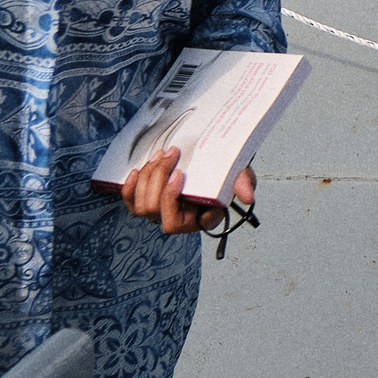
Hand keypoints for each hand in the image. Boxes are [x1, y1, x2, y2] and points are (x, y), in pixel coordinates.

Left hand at [120, 149, 253, 235]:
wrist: (217, 162)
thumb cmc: (228, 172)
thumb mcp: (240, 175)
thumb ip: (244, 184)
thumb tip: (248, 197)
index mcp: (198, 220)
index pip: (173, 223)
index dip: (170, 199)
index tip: (180, 174)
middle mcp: (179, 221)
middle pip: (153, 209)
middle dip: (158, 178)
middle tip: (172, 153)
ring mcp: (163, 213)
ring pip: (141, 205)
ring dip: (147, 177)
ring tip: (162, 155)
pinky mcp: (150, 203)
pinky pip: (131, 204)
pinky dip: (129, 188)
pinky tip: (136, 171)